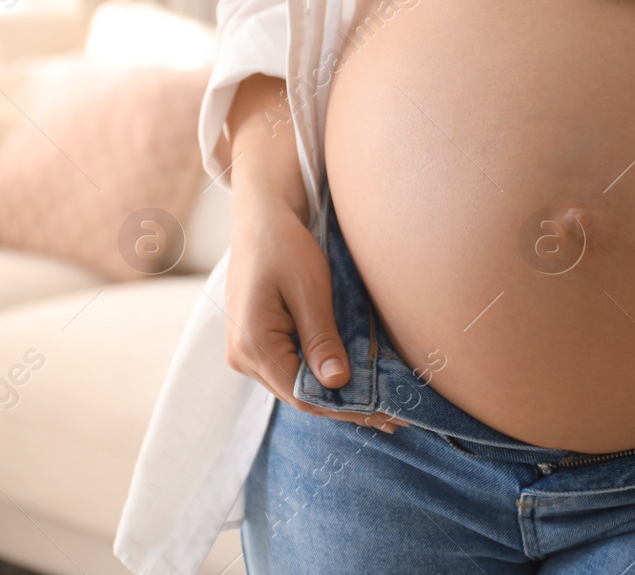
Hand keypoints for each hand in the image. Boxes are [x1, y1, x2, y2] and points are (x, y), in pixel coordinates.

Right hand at [224, 193, 406, 432]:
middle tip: (392, 416)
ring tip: (378, 403)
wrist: (260, 218)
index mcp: (253, 344)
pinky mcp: (254, 344)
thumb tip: (337, 384)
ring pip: (294, 386)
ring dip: (333, 394)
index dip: (347, 409)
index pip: (304, 395)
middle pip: (298, 396)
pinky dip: (319, 376)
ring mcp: (245, 352)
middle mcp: (242, 356)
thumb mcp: (310, 289)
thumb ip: (321, 339)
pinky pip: (289, 370)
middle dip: (345, 406)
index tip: (388, 416)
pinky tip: (348, 381)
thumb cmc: (285, 245)